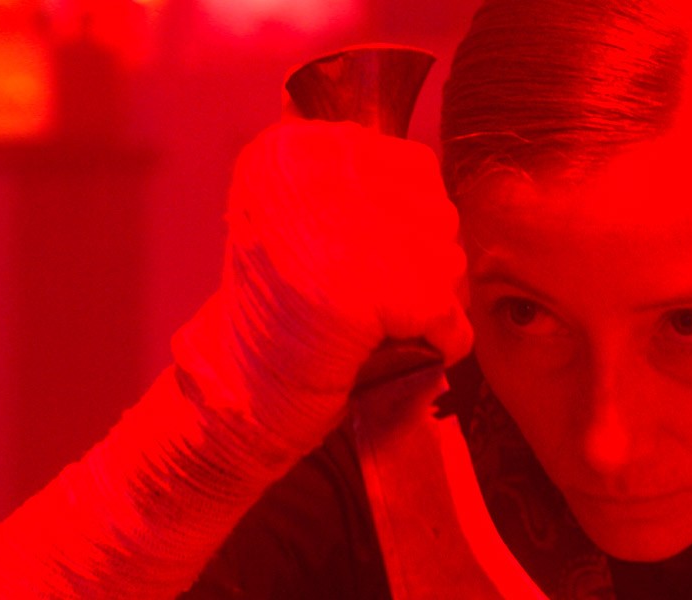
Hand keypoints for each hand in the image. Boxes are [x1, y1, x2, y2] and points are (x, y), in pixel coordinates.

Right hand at [173, 120, 472, 454]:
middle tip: (387, 298)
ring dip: (436, 300)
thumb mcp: (294, 216)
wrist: (241, 387)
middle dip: (430, 262)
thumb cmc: (278, 307)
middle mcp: (318, 178)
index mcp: (293, 152)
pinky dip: (445, 340)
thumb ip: (351, 177)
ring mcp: (347, 234)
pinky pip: (448, 313)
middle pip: (437, 212)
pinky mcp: (374, 292)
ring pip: (449, 258)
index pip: (414, 164)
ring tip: (388, 322)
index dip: (415, 218)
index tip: (377, 256)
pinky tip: (414, 347)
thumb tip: (414, 165)